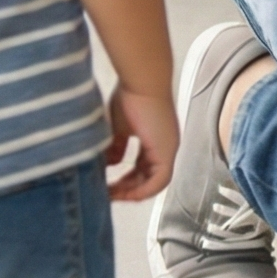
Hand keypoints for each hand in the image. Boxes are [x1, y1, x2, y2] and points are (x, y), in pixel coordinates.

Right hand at [104, 84, 178, 201]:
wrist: (142, 82)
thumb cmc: (130, 98)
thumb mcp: (119, 128)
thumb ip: (116, 147)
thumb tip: (110, 164)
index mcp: (156, 139)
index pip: (143, 167)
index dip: (127, 180)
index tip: (109, 185)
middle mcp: (165, 145)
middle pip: (149, 178)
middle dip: (128, 189)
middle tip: (108, 193)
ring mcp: (169, 149)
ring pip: (155, 182)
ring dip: (134, 192)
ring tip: (112, 195)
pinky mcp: (167, 151)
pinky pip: (159, 181)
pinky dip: (142, 190)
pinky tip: (123, 192)